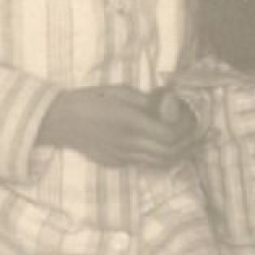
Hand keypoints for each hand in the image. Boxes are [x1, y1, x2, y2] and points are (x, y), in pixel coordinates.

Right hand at [36, 85, 201, 167]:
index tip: (190, 114)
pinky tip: (162, 144)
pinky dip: (161, 156)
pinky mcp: (116, 162)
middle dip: (188, 142)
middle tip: (194, 128)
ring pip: (161, 163)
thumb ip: (148, 101)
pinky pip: (146, 163)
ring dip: (178, 153)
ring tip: (185, 139)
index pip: (171, 135)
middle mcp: (129, 145)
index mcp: (131, 124)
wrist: (59, 120)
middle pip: (171, 153)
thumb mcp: (121, 91)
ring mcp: (122, 157)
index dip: (187, 127)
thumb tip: (171, 103)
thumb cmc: (90, 99)